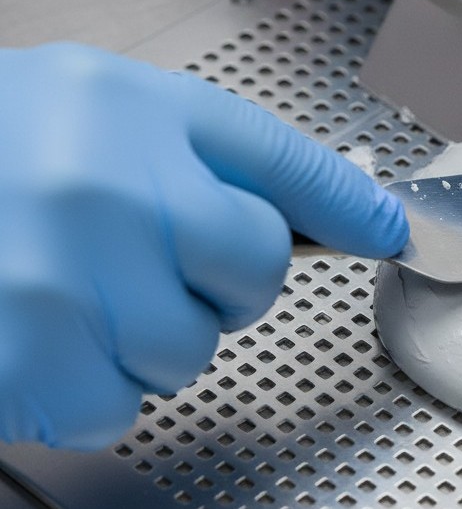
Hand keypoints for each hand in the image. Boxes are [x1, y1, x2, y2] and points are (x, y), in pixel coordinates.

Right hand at [0, 43, 407, 448]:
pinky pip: (111, 406)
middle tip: (132, 245)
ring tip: (75, 283)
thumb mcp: (126, 108)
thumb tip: (373, 218)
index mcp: (141, 114)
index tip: (369, 235)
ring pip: (185, 355)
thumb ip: (250, 158)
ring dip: (146, 336)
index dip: (321, 219)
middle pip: (248, 286)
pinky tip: (43, 326)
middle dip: (210, 280)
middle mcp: (105, 193)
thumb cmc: (4, 138)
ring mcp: (56, 285)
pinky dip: (89, 383)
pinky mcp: (18, 362)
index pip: (286, 188)